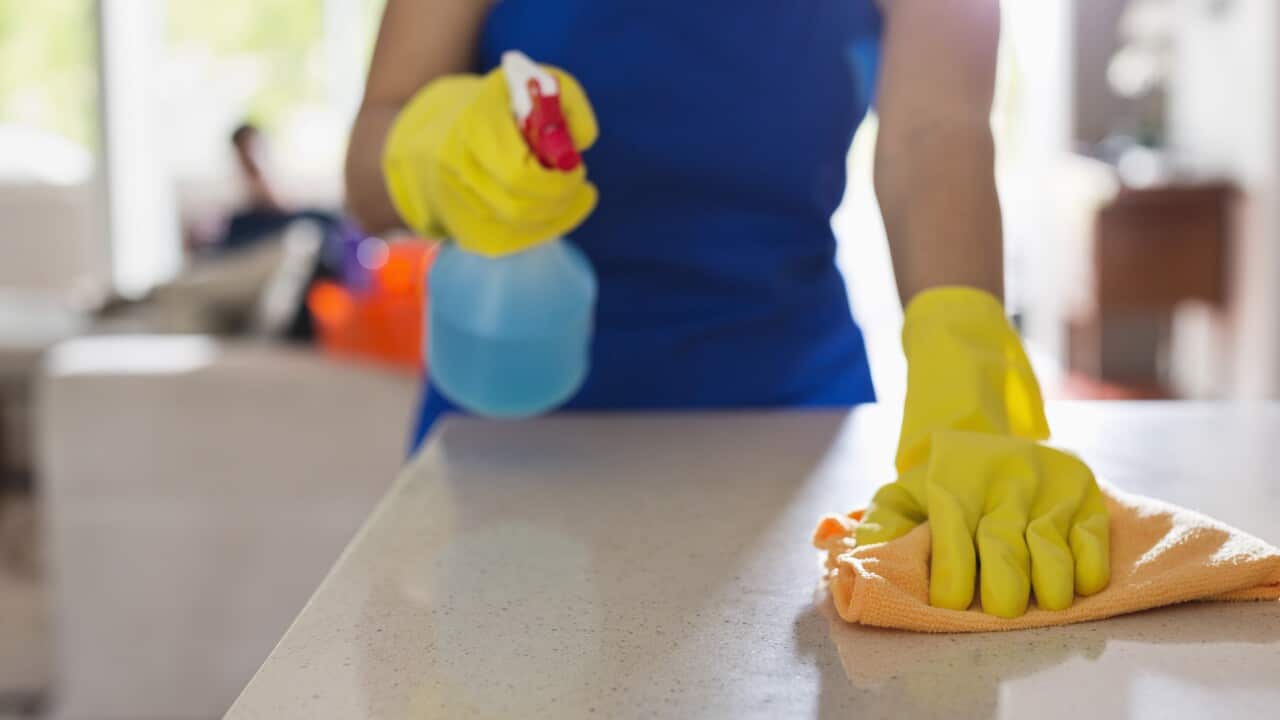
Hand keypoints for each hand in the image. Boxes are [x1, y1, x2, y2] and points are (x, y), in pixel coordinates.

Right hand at [381, 65, 597, 255]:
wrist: (427, 142)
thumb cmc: (493, 110)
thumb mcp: (526, 85)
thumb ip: (563, 98)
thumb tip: (583, 140)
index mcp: (469, 126)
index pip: (517, 172)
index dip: (555, 177)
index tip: (577, 166)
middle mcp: (454, 167)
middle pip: (520, 205)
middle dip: (559, 197)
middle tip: (577, 184)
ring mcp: (455, 204)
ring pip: (519, 228)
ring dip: (556, 214)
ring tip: (569, 195)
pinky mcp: (464, 232)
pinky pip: (513, 241)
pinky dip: (544, 229)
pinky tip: (555, 212)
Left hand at [856, 287, 1110, 616]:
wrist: (978, 420)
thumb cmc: (939, 478)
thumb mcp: (903, 492)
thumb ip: (885, 524)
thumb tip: (865, 553)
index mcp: (952, 485)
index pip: (953, 538)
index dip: (954, 577)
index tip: (953, 603)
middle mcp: (999, 481)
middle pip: (1004, 545)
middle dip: (1005, 586)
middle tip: (1003, 609)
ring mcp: (1043, 484)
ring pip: (1050, 543)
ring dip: (1051, 581)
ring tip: (1046, 602)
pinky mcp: (1081, 490)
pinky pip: (1092, 533)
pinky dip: (1090, 563)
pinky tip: (1080, 583)